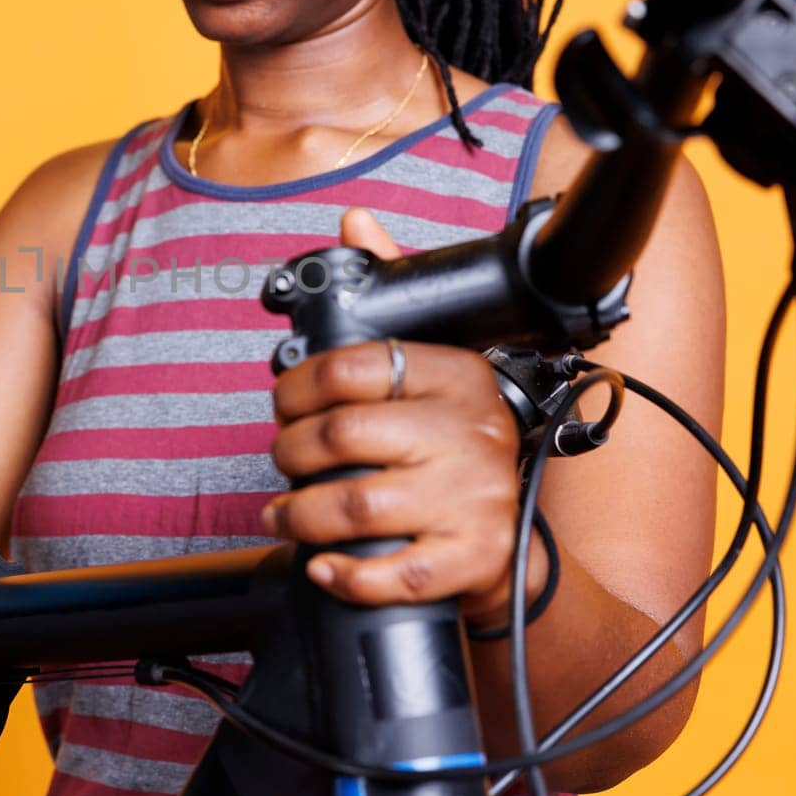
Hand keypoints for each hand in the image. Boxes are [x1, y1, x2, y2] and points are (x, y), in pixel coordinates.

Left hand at [260, 208, 537, 619]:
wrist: (515, 545)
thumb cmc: (455, 449)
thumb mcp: (433, 367)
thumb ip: (392, 292)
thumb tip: (357, 221)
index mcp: (459, 376)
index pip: (355, 367)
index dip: (297, 388)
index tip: (283, 403)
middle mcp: (473, 433)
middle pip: (344, 437)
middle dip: (289, 451)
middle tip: (281, 458)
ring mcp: (475, 499)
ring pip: (357, 505)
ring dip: (300, 513)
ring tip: (284, 512)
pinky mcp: (472, 558)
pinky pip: (391, 572)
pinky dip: (343, 574)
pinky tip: (323, 562)